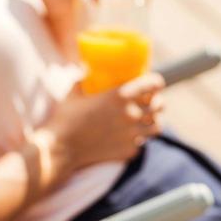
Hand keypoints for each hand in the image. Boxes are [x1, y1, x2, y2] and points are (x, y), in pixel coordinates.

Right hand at [38, 71, 164, 178]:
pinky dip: (137, 141)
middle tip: (151, 103)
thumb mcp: (74, 93)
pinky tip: (128, 139)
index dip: (156, 82)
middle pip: (159, 106)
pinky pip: (141, 144)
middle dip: (157, 103)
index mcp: (121, 95)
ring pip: (157, 127)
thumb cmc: (65, 118)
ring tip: (145, 122)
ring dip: (152, 123)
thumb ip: (82, 80)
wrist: (61, 149)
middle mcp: (131, 114)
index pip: (153, 84)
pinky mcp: (128, 151)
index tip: (155, 83)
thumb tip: (83, 69)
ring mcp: (132, 134)